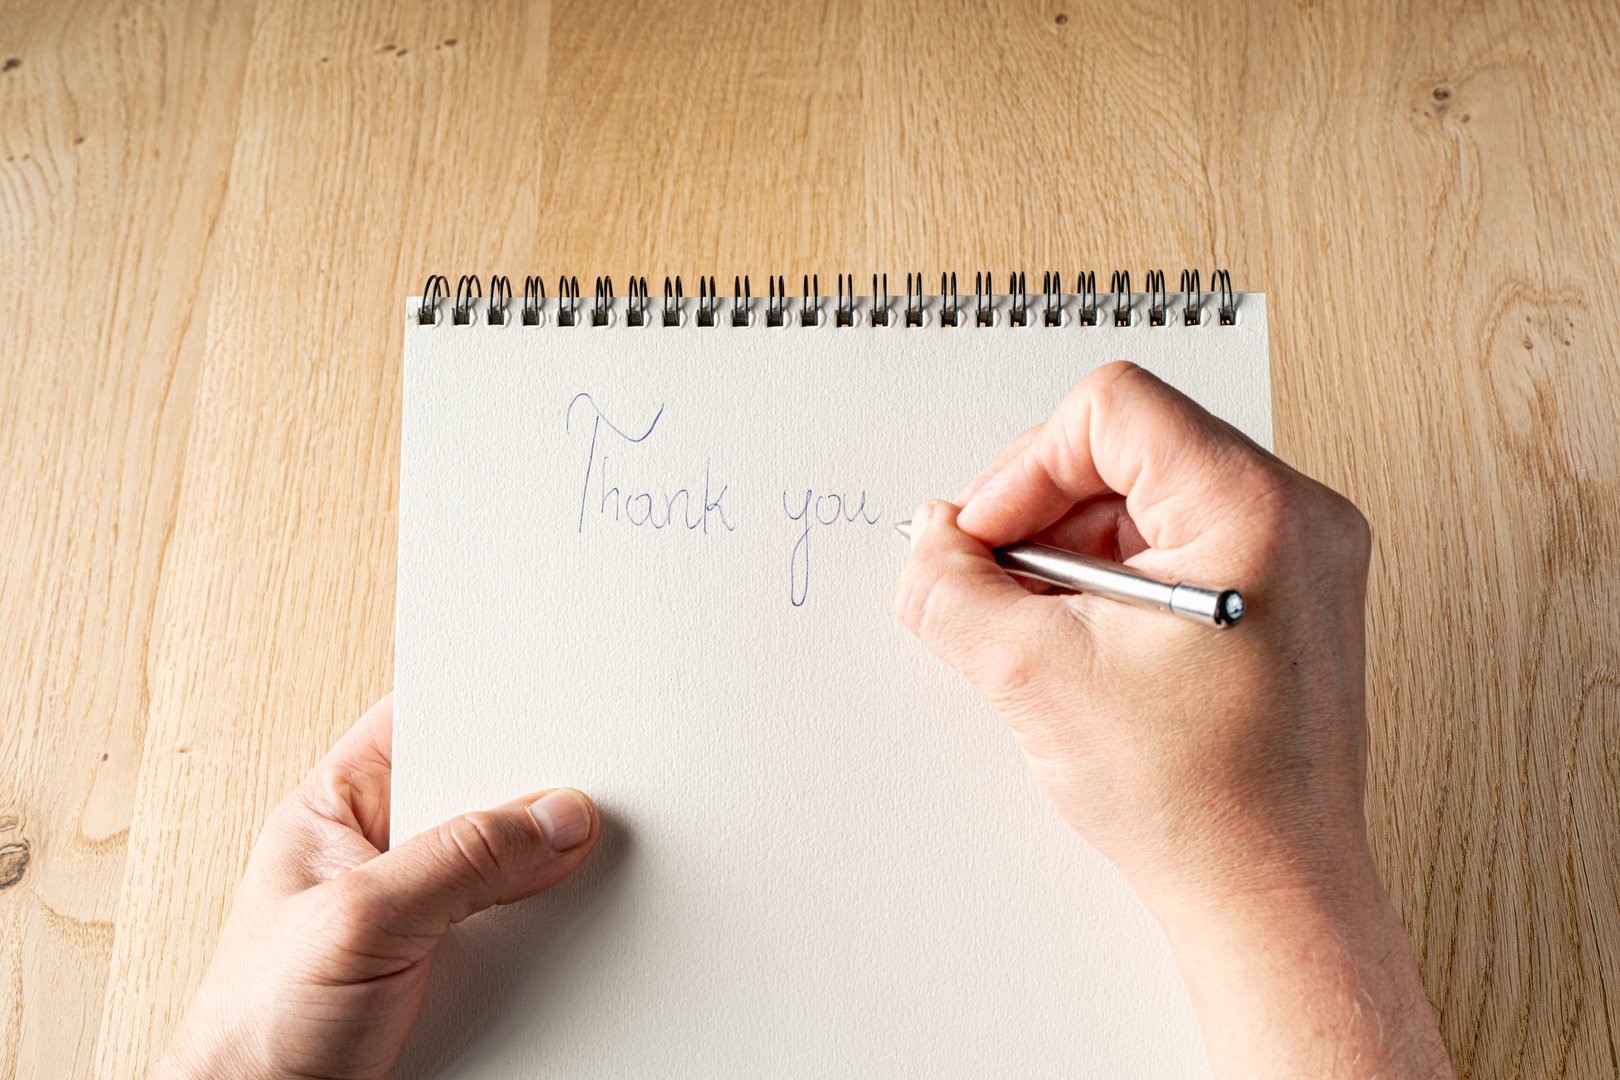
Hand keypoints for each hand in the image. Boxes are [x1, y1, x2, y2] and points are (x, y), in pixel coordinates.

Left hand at [155, 695, 598, 1079]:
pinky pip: (518, 933)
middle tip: (578, 808)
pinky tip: (558, 939)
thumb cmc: (254, 1030)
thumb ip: (459, 859)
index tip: (557, 707)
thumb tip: (554, 816)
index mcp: (339, 809)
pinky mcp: (453, 969)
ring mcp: (421, 912)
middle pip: (483, 795)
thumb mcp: (360, 920)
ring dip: (543, 881)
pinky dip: (546, 939)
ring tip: (564, 884)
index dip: (487, 704)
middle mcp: (384, 853)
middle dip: (533, 803)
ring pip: (510, 868)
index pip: (423, 721)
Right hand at [896, 362, 1450, 1077]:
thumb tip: (930, 545)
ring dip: (1074, 548)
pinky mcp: (1286, 600)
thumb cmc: (1202, 802)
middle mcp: (1296, 517)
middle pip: (1129, 445)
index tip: (991, 538)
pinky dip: (1115, 579)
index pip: (1110, 407)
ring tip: (1048, 628)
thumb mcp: (1035, 676)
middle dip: (1044, 512)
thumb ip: (953, 590)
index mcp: (1255, 509)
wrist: (1268, 894)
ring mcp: (1301, 559)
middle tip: (1003, 583)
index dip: (1024, 466)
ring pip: (1148, 496)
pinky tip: (1087, 644)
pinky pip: (1179, 544)